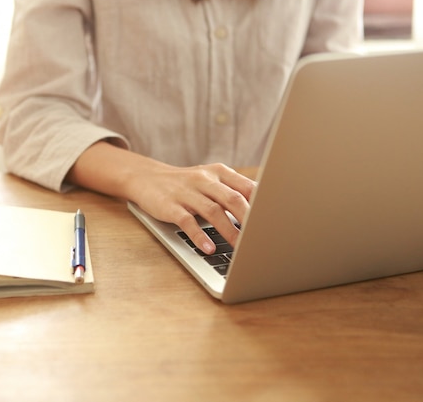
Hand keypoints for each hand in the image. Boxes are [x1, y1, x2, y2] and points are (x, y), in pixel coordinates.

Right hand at [67, 142, 256, 253]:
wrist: (146, 178)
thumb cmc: (186, 184)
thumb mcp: (211, 181)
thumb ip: (234, 192)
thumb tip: (265, 212)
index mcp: (219, 173)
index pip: (246, 187)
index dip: (263, 205)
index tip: (276, 222)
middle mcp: (204, 180)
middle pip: (232, 198)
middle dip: (250, 220)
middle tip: (262, 238)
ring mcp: (186, 193)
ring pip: (213, 211)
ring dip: (229, 232)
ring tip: (240, 249)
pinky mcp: (170, 206)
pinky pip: (187, 222)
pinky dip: (199, 236)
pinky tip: (208, 248)